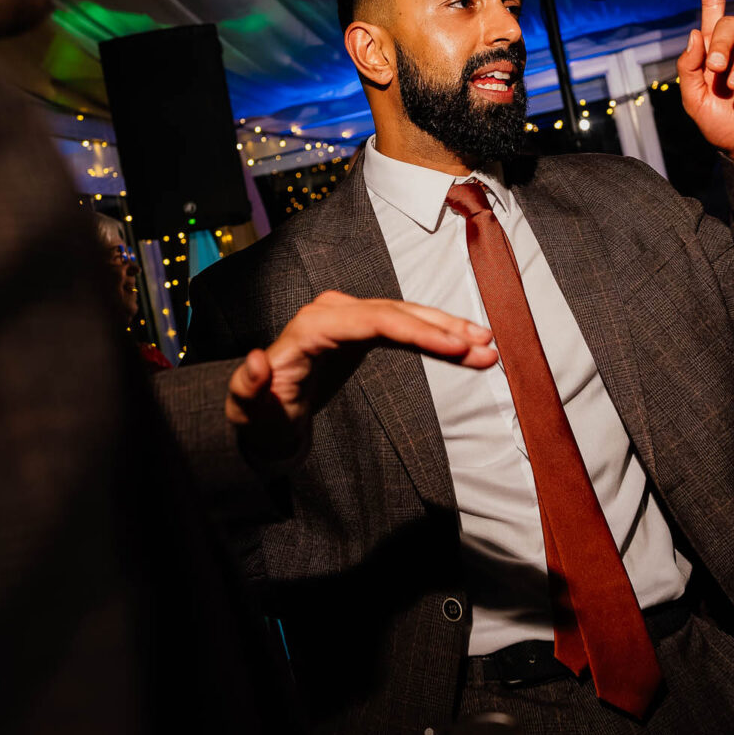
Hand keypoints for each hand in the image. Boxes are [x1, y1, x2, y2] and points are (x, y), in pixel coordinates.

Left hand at [225, 291, 497, 465]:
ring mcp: (348, 318)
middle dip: (444, 330)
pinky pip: (403, 327)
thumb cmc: (258, 419)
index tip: (455, 348)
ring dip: (447, 330)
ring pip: (406, 316)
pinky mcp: (361, 329)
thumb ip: (247, 387)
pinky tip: (464, 344)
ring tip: (486, 346)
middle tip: (486, 348)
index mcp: (311, 328)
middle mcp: (331, 313)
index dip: (418, 331)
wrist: (265, 421)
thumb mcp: (247, 411)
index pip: (375, 319)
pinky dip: (434, 335)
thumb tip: (257, 360)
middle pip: (397, 313)